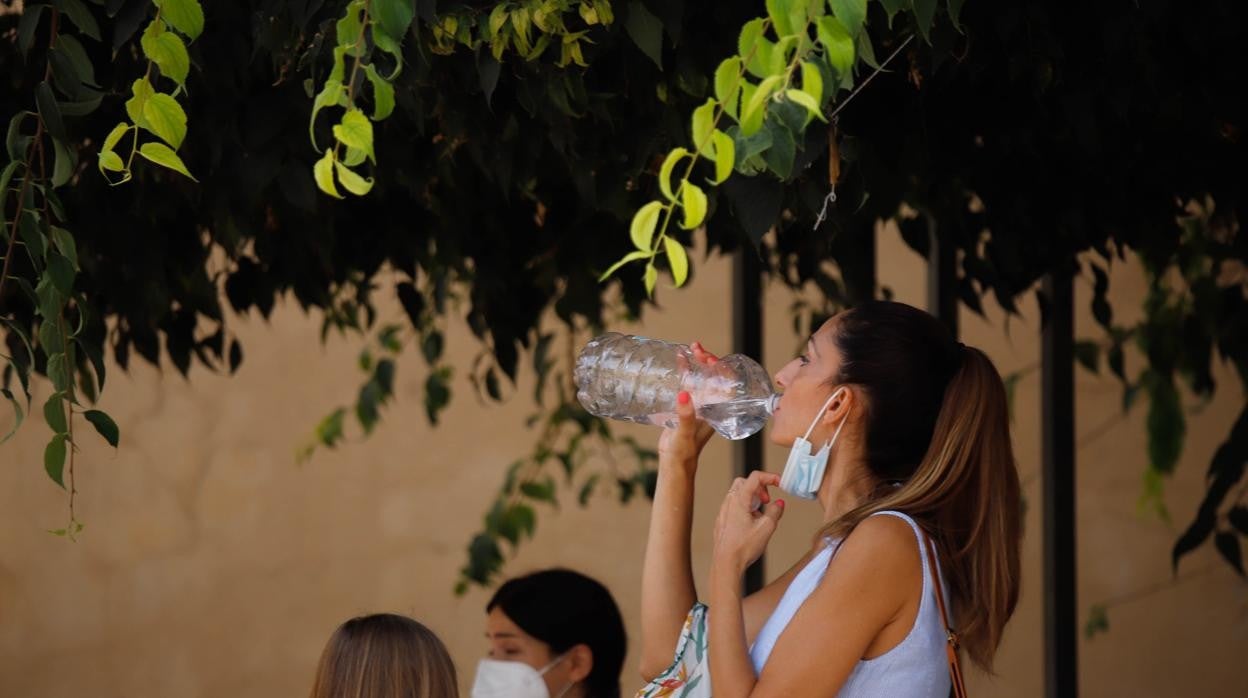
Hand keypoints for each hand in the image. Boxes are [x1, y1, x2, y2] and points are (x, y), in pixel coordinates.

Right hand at [657, 341, 718, 471]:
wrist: (674, 462)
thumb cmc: (684, 451)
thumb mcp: (685, 433)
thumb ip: (685, 416)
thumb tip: (684, 395)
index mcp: (715, 409)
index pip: (725, 383)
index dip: (720, 368)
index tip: (709, 358)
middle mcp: (709, 404)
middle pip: (714, 376)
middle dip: (707, 360)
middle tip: (696, 348)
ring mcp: (698, 403)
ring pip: (701, 377)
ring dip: (697, 363)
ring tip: (690, 348)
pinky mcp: (685, 405)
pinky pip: (688, 383)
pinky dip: (685, 371)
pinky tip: (679, 360)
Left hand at [712, 471, 784, 574]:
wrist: (726, 563)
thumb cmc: (743, 547)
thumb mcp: (767, 527)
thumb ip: (775, 511)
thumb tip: (779, 503)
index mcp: (739, 499)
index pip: (755, 477)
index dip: (770, 477)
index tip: (779, 482)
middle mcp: (729, 502)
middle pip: (744, 482)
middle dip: (759, 487)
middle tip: (767, 500)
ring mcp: (723, 511)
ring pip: (738, 494)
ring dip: (752, 499)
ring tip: (760, 515)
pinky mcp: (722, 521)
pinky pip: (733, 506)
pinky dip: (745, 508)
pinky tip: (751, 524)